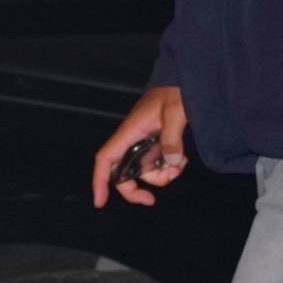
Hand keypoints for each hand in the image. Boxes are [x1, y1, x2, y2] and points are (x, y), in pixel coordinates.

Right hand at [92, 86, 188, 208]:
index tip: (100, 202)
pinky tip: (182, 159)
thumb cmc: (174, 92)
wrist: (183, 80)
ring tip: (181, 165)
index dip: (99, 181)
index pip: (106, 159)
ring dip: (161, 175)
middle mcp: (132, 141)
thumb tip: (171, 163)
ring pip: (144, 172)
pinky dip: (169, 167)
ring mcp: (144, 144)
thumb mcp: (176, 113)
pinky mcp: (156, 144)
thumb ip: (172, 139)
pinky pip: (157, 165)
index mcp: (130, 132)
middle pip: (122, 174)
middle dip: (135, 189)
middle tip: (151, 200)